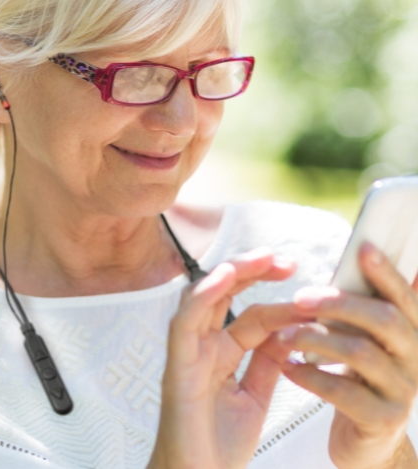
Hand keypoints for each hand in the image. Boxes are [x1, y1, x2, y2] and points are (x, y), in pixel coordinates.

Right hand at [148, 248, 303, 468]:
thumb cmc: (217, 444)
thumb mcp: (255, 396)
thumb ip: (267, 361)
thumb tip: (289, 332)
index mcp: (221, 352)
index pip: (251, 314)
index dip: (279, 302)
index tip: (307, 295)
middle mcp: (203, 345)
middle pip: (225, 294)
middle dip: (253, 271)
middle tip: (284, 261)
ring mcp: (189, 351)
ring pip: (204, 296)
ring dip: (232, 273)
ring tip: (262, 259)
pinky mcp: (177, 364)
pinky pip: (186, 321)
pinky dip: (203, 296)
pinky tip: (225, 277)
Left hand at [278, 242, 417, 468]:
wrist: (366, 439)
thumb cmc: (357, 378)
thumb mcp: (362, 340)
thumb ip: (359, 309)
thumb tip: (349, 262)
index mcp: (410, 332)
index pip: (404, 296)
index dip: (386, 271)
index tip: (363, 247)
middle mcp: (415, 357)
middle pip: (385, 319)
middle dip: (340, 303)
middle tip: (299, 299)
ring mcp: (402, 390)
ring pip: (360, 353)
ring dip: (316, 339)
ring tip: (283, 337)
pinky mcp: (383, 419)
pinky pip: (343, 392)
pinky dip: (311, 377)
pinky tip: (288, 368)